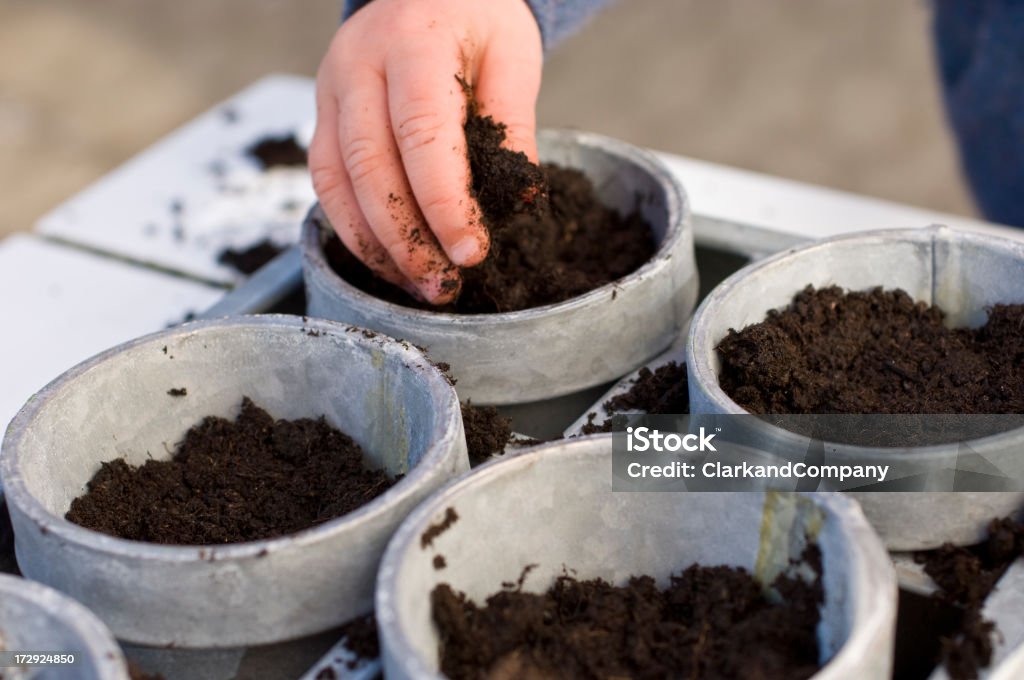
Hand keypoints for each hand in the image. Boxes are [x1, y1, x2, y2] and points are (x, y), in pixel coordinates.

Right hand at [310, 0, 542, 303]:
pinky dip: (355, 229)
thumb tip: (521, 204)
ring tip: (419, 286)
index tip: (471, 252)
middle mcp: (358, 66)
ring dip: (376, 246)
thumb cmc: (476, 18)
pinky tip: (390, 260)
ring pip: (336, 184)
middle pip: (370, 168)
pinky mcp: (322, 117)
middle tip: (444, 286)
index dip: (444, 203)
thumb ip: (512, 126)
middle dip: (407, 240)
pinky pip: (326, 184)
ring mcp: (331, 91)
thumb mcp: (511, 57)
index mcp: (414, 43)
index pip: (422, 136)